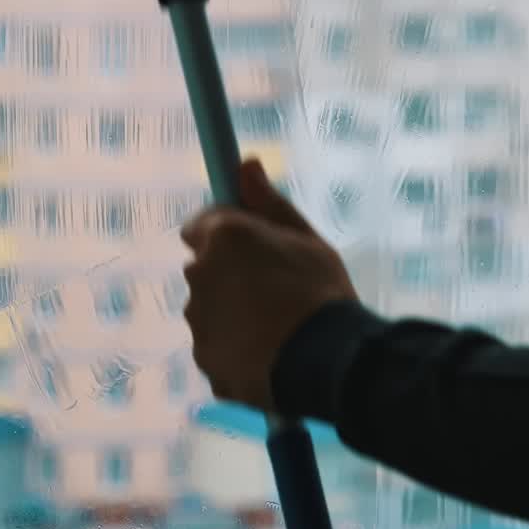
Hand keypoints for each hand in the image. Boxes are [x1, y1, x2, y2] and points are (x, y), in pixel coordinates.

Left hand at [180, 159, 357, 412]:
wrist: (329, 364)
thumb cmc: (322, 294)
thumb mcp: (307, 239)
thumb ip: (269, 203)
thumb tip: (245, 164)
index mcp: (223, 237)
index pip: (201, 224)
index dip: (226, 233)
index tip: (251, 245)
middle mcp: (199, 275)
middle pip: (206, 269)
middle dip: (231, 275)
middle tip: (275, 290)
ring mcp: (199, 321)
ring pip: (211, 310)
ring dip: (232, 314)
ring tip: (277, 329)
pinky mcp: (204, 359)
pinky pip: (218, 347)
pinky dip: (236, 349)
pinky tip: (270, 355)